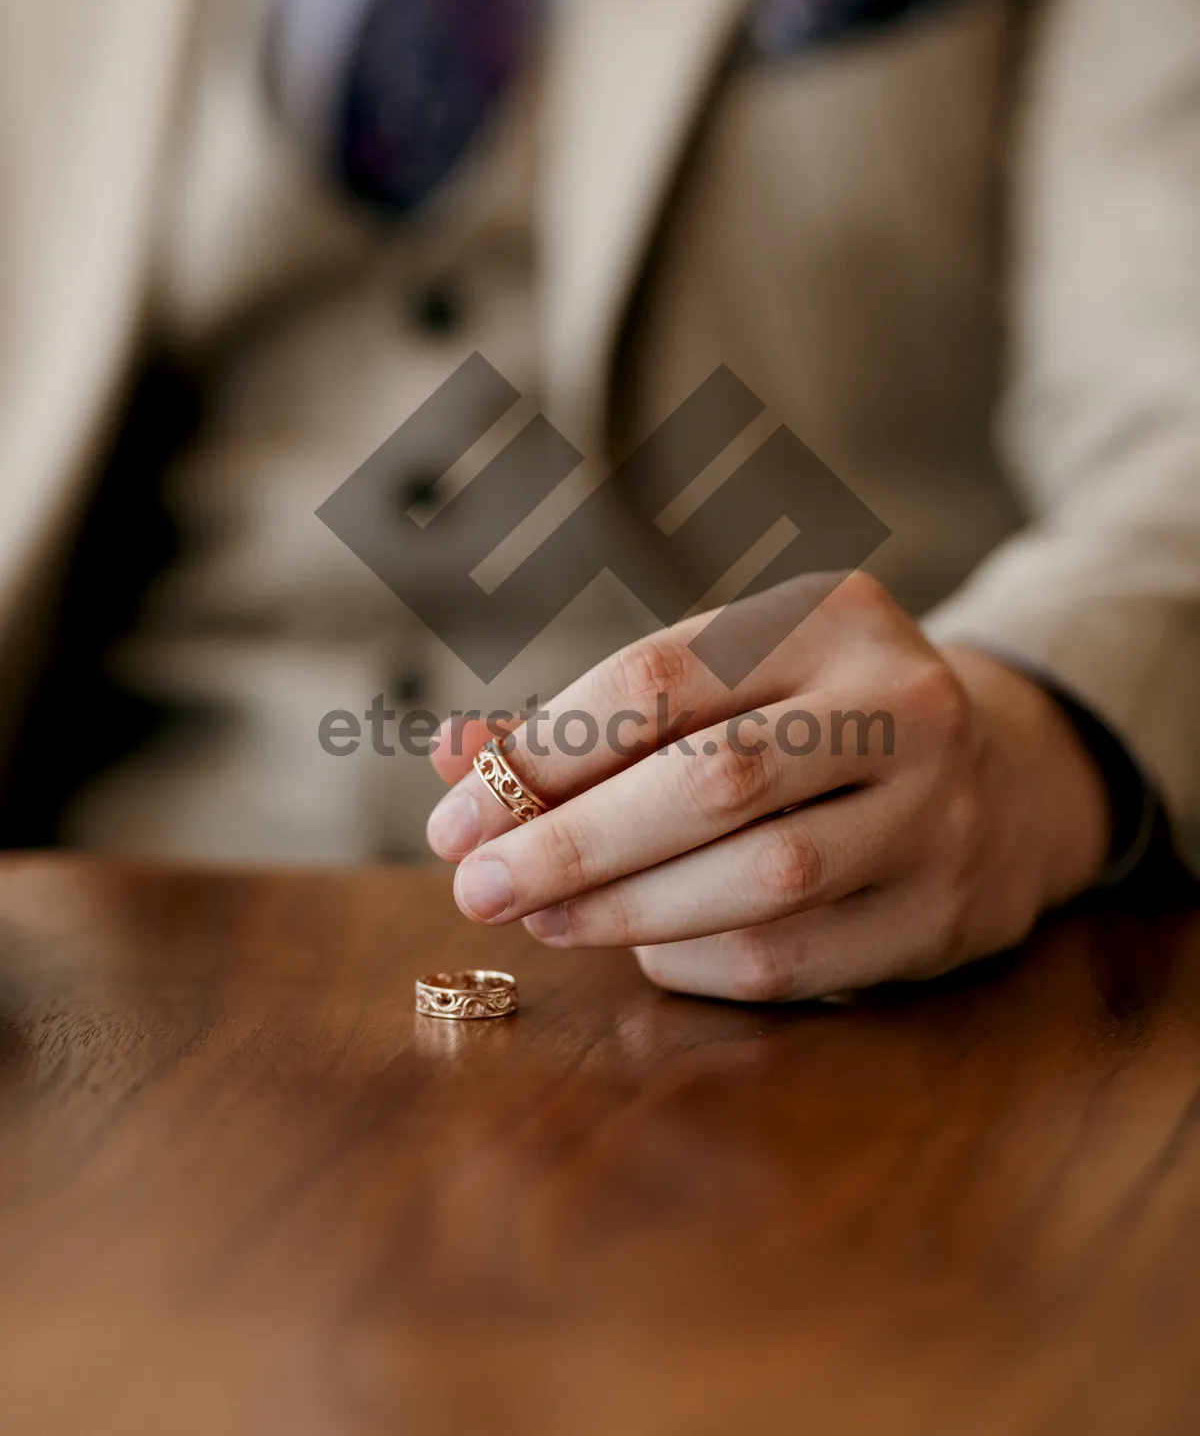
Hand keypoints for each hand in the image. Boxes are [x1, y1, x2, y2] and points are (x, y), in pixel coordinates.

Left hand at [425, 574, 1110, 1001]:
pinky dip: (697, 960)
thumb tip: (453, 756)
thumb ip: (594, 716)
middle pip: (717, 779)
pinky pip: (796, 959)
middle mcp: (900, 704)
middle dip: (576, 843)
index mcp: (830, 616)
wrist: (1005, 776)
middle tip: (477, 886)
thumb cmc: (813, 720)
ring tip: (545, 917)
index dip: (547, 752)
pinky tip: (642, 946)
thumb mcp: (725, 679)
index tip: (457, 815)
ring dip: (627, 910)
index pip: (662, 679)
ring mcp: (937, 813)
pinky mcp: (944, 914)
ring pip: (764, 879)